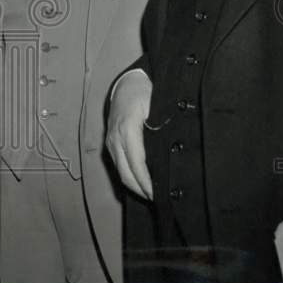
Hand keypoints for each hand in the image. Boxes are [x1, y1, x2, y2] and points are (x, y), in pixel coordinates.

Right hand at [106, 71, 153, 200]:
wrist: (127, 83)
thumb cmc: (146, 92)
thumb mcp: (158, 106)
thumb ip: (162, 129)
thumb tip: (172, 152)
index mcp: (127, 128)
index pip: (137, 164)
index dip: (147, 182)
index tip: (159, 194)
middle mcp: (115, 137)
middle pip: (126, 173)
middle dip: (141, 190)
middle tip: (159, 200)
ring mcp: (110, 140)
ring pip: (121, 172)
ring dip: (135, 185)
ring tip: (152, 195)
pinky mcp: (109, 142)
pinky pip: (118, 165)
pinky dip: (129, 176)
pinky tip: (141, 182)